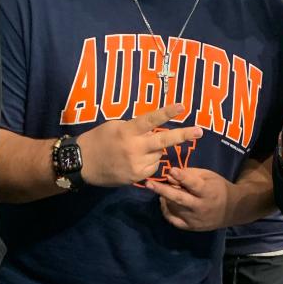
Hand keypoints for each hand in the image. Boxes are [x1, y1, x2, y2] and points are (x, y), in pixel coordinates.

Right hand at [81, 103, 202, 186]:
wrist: (83, 164)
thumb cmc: (98, 139)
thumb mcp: (115, 126)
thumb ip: (135, 127)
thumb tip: (154, 130)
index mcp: (127, 131)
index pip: (150, 120)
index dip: (166, 112)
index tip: (181, 106)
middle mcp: (134, 148)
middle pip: (163, 141)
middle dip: (183, 135)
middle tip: (200, 131)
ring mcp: (136, 165)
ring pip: (158, 155)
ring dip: (154, 150)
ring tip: (136, 150)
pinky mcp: (136, 177)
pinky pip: (153, 167)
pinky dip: (149, 162)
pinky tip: (134, 161)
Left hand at [146, 166, 230, 229]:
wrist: (231, 210)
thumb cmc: (218, 188)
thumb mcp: (208, 176)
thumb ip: (190, 175)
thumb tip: (171, 174)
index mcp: (208, 192)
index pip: (194, 184)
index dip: (183, 178)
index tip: (171, 170)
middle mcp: (201, 207)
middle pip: (179, 199)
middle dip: (163, 191)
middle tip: (149, 184)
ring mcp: (195, 219)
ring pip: (174, 208)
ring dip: (164, 198)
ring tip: (159, 189)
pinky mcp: (191, 227)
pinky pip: (173, 219)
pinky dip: (166, 210)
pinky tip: (164, 202)